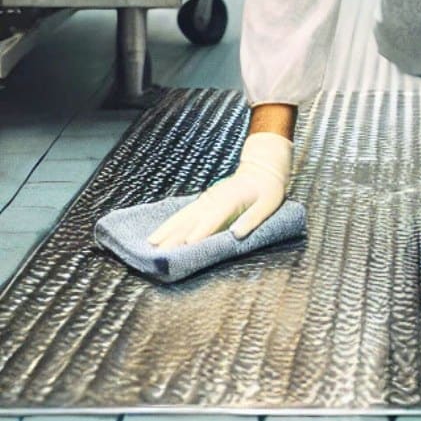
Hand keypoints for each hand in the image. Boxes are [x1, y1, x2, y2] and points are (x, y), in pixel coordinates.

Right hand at [146, 131, 293, 246]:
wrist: (263, 167)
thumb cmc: (269, 189)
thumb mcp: (269, 204)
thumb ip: (253, 219)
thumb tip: (236, 235)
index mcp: (230, 200)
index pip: (212, 219)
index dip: (200, 232)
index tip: (186, 245)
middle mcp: (214, 200)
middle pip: (192, 220)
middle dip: (175, 236)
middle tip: (159, 252)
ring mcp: (207, 200)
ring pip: (183, 216)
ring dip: (167, 230)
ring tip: (151, 244)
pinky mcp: (204, 202)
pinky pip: (184, 214)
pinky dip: (170, 224)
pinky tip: (160, 234)